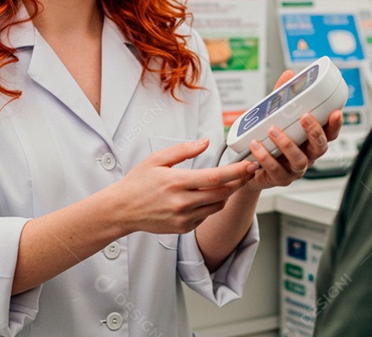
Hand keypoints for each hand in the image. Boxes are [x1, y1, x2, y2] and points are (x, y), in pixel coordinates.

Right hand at [109, 139, 257, 234]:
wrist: (122, 210)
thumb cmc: (138, 182)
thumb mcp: (157, 159)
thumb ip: (183, 149)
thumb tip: (206, 142)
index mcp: (177, 182)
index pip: (215, 177)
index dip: (236, 171)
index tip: (249, 165)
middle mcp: (182, 202)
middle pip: (222, 193)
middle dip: (239, 182)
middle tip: (248, 172)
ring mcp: (183, 218)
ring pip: (217, 206)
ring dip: (227, 194)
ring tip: (230, 182)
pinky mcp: (183, 228)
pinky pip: (205, 216)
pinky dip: (211, 206)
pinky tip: (206, 196)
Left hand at [245, 70, 343, 190]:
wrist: (248, 166)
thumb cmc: (267, 139)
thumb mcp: (274, 115)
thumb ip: (281, 98)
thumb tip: (290, 75)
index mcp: (310, 140)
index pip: (330, 133)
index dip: (335, 124)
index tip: (336, 112)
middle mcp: (307, 155)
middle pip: (320, 147)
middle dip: (314, 132)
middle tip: (304, 117)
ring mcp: (294, 169)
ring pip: (300, 161)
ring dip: (287, 144)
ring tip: (272, 130)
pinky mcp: (279, 179)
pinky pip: (275, 170)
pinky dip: (266, 157)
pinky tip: (256, 146)